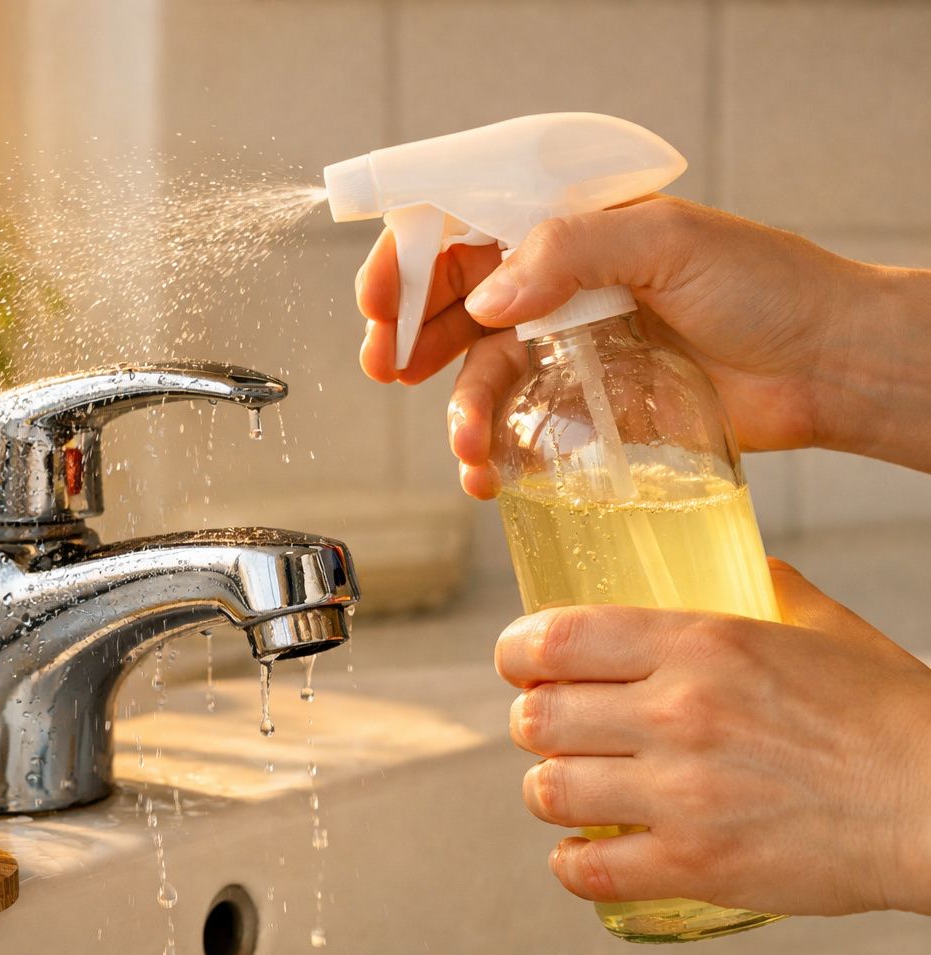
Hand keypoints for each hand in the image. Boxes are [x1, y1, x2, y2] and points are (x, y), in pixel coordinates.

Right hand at [355, 196, 930, 496]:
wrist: (828, 367)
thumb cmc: (768, 286)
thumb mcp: (669, 241)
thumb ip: (572, 250)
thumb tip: (492, 293)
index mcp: (570, 227)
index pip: (465, 228)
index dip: (411, 261)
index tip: (380, 300)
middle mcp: (559, 283)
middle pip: (453, 304)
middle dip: (407, 337)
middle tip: (386, 368)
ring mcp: (568, 347)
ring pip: (478, 375)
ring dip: (456, 411)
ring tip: (465, 446)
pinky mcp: (585, 407)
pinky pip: (516, 427)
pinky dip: (492, 453)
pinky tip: (488, 473)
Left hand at [494, 559, 930, 916]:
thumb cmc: (890, 715)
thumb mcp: (824, 628)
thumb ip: (769, 589)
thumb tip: (740, 564)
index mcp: (699, 643)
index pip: (554, 639)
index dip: (516, 654)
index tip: (518, 663)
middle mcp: (678, 713)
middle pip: (536, 718)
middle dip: (530, 724)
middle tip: (550, 731)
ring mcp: (682, 794)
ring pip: (548, 792)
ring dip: (548, 792)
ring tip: (569, 791)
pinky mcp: (697, 865)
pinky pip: (587, 871)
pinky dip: (572, 865)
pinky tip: (584, 854)